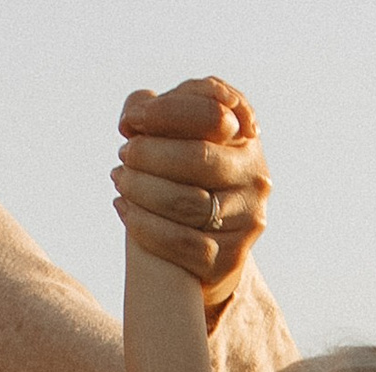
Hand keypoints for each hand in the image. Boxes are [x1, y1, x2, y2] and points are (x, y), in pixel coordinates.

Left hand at [113, 77, 268, 315]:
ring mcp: (247, 220)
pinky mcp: (230, 258)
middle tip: (123, 154)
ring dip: (140, 188)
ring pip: (187, 202)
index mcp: (245, 138)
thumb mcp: (177, 133)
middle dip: (149, 153)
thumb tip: (135, 115)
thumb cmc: (183, 174)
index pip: (211, 114)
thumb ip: (156, 109)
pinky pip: (181, 242)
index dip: (166, 114)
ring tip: (119, 179)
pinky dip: (142, 223)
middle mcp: (255, 178)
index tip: (130, 123)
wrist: (203, 239)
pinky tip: (123, 208)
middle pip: (199, 158)